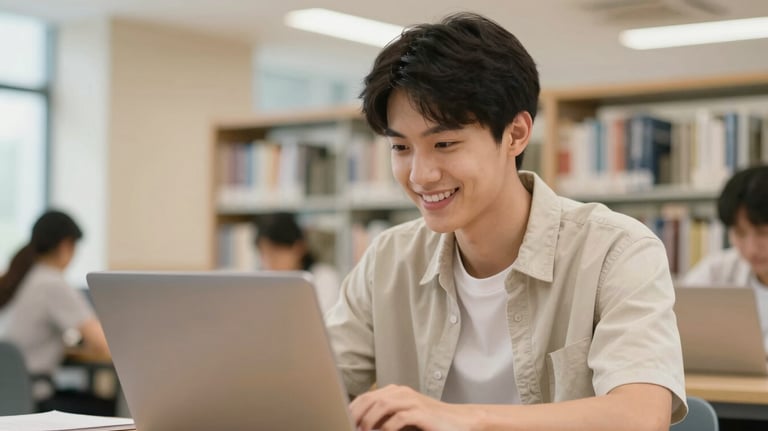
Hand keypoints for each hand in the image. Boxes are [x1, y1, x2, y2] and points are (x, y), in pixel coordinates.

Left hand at [349, 384, 482, 430]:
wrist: (459, 422)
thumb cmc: (431, 422)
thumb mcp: (404, 418)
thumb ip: (384, 418)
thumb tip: (362, 425)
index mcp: (396, 392)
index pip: (367, 396)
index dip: (352, 408)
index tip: (343, 419)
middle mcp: (403, 393)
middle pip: (371, 398)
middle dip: (356, 414)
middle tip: (350, 426)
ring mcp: (412, 401)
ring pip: (382, 405)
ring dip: (369, 421)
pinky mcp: (421, 413)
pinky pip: (398, 418)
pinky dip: (386, 428)